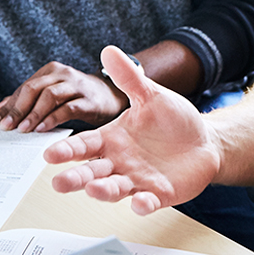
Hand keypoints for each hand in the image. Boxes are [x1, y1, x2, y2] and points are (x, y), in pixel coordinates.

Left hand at [0, 61, 128, 131]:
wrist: (111, 95)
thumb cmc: (77, 96)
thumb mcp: (51, 96)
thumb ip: (25, 102)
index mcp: (51, 71)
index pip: (24, 88)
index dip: (8, 105)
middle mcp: (62, 74)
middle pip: (34, 88)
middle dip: (17, 109)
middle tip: (6, 127)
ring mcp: (77, 85)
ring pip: (50, 96)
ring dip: (33, 114)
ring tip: (22, 130)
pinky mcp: (89, 99)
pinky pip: (68, 107)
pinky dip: (52, 118)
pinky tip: (42, 129)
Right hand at [44, 45, 221, 214]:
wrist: (204, 141)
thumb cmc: (173, 120)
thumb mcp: (151, 95)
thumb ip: (129, 78)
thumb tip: (109, 50)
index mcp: (113, 139)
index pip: (84, 145)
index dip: (67, 150)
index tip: (49, 154)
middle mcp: (120, 162)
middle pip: (92, 172)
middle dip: (76, 178)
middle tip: (58, 183)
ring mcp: (137, 180)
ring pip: (114, 188)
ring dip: (103, 191)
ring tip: (93, 189)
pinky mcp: (158, 194)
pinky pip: (147, 202)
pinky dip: (142, 204)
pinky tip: (139, 203)